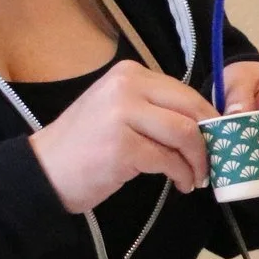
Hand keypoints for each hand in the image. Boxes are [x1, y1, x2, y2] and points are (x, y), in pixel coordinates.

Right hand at [29, 61, 215, 212]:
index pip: (185, 92)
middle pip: (191, 110)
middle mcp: (127, 87)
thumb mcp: (118, 111)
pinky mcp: (122, 147)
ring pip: (185, 134)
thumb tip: (204, 124)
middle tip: (212, 161)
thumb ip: (154, 109)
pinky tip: (180, 184)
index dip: (208, 119)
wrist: (43, 171)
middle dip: (210, 139)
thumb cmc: (85, 146)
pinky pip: (168, 160)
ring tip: (195, 177)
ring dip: (198, 160)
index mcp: (129, 74)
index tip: (215, 140)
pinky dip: (182, 175)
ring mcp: (123, 115)